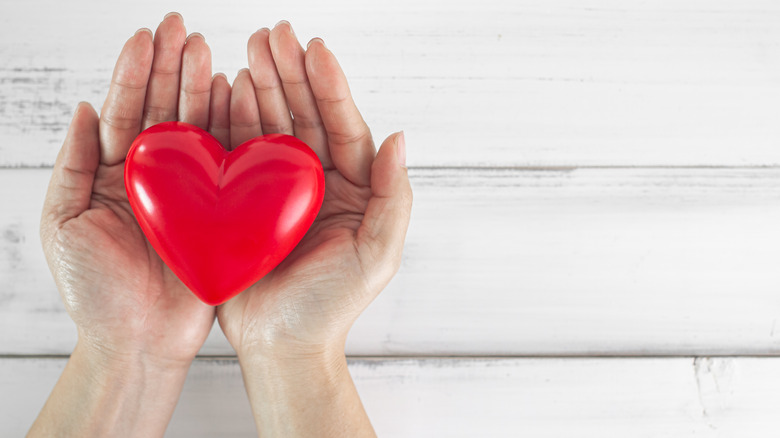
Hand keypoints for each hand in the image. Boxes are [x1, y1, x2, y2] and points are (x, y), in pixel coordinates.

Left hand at [40, 13, 217, 382]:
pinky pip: (228, 164)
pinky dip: (232, 128)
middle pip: (162, 110)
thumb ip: (73, 164)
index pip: (123, 111)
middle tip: (183, 30)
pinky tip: (235, 96)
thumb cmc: (94, 292)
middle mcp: (152, 176)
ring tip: (209, 51)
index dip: (134, 73)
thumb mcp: (65, 224)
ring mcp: (189, 191)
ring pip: (196, 129)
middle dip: (170, 68)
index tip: (147, 35)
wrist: (138, 342)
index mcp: (112, 174)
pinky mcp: (220, 212)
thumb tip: (82, 106)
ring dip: (202, 89)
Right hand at [216, 21, 411, 360]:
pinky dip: (231, 120)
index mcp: (353, 188)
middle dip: (289, 73)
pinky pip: (238, 153)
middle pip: (304, 116)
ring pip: (270, 126)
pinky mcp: (242, 202)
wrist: (283, 346)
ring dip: (260, 86)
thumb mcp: (377, 255)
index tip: (314, 48)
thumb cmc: (332, 306)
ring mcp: (277, 189)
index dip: (329, 86)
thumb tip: (399, 138)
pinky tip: (226, 90)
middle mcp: (316, 181)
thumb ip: (394, 198)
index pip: (343, 126)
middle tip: (271, 34)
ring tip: (247, 49)